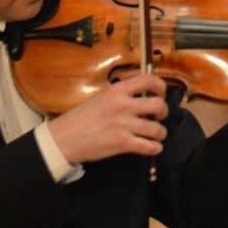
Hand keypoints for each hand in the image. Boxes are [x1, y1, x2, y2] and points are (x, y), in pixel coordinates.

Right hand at [47, 74, 169, 163]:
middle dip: (163, 112)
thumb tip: (140, 98)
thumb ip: (120, 96)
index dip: (160, 86)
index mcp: (116, 91)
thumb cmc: (79, 119)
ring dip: (160, 133)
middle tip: (158, 117)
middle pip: (158, 105)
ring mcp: (124, 125)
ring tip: (155, 135)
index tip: (161, 93)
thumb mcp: (100, 98)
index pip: (148, 80)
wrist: (63, 138)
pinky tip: (152, 147)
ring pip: (158, 129)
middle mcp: (123, 105)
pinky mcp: (123, 143)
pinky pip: (150, 146)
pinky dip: (155, 148)